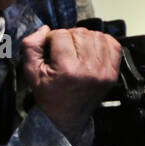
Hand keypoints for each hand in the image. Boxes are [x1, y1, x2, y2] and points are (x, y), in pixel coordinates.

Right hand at [21, 25, 121, 142]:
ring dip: (85, 38)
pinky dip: (102, 42)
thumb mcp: (31, 72)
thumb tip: (45, 29)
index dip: (53, 38)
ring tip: (77, 50)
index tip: (51, 48)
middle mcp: (88, 70)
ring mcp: (104, 72)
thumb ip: (31, 47)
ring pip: (96, 35)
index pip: (61, 35)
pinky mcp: (113, 73)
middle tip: (64, 50)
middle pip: (80, 33)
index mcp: (67, 70)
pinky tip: (92, 50)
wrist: (67, 116)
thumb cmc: (49, 94)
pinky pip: (113, 44)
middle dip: (69, 37)